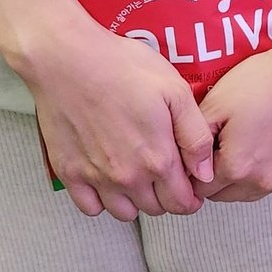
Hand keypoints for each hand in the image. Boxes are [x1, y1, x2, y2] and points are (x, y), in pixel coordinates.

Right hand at [15, 18, 212, 220]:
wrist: (66, 58)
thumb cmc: (123, 68)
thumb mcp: (176, 92)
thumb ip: (196, 137)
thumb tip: (205, 173)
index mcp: (158, 159)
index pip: (182, 203)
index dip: (191, 197)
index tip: (189, 185)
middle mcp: (128, 177)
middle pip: (156, 209)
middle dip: (166, 197)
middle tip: (165, 174)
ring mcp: (95, 177)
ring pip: (124, 213)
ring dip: (136, 201)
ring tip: (138, 177)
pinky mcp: (68, 172)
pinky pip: (90, 207)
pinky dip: (101, 200)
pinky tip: (107, 179)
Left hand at [195, 47, 271, 202]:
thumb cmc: (266, 82)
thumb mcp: (217, 102)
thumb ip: (196, 139)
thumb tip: (189, 163)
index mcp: (236, 166)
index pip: (199, 188)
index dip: (192, 170)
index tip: (197, 154)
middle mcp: (261, 181)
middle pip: (223, 195)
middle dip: (214, 178)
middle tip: (218, 148)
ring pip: (248, 192)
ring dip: (239, 178)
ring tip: (243, 145)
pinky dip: (265, 171)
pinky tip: (267, 145)